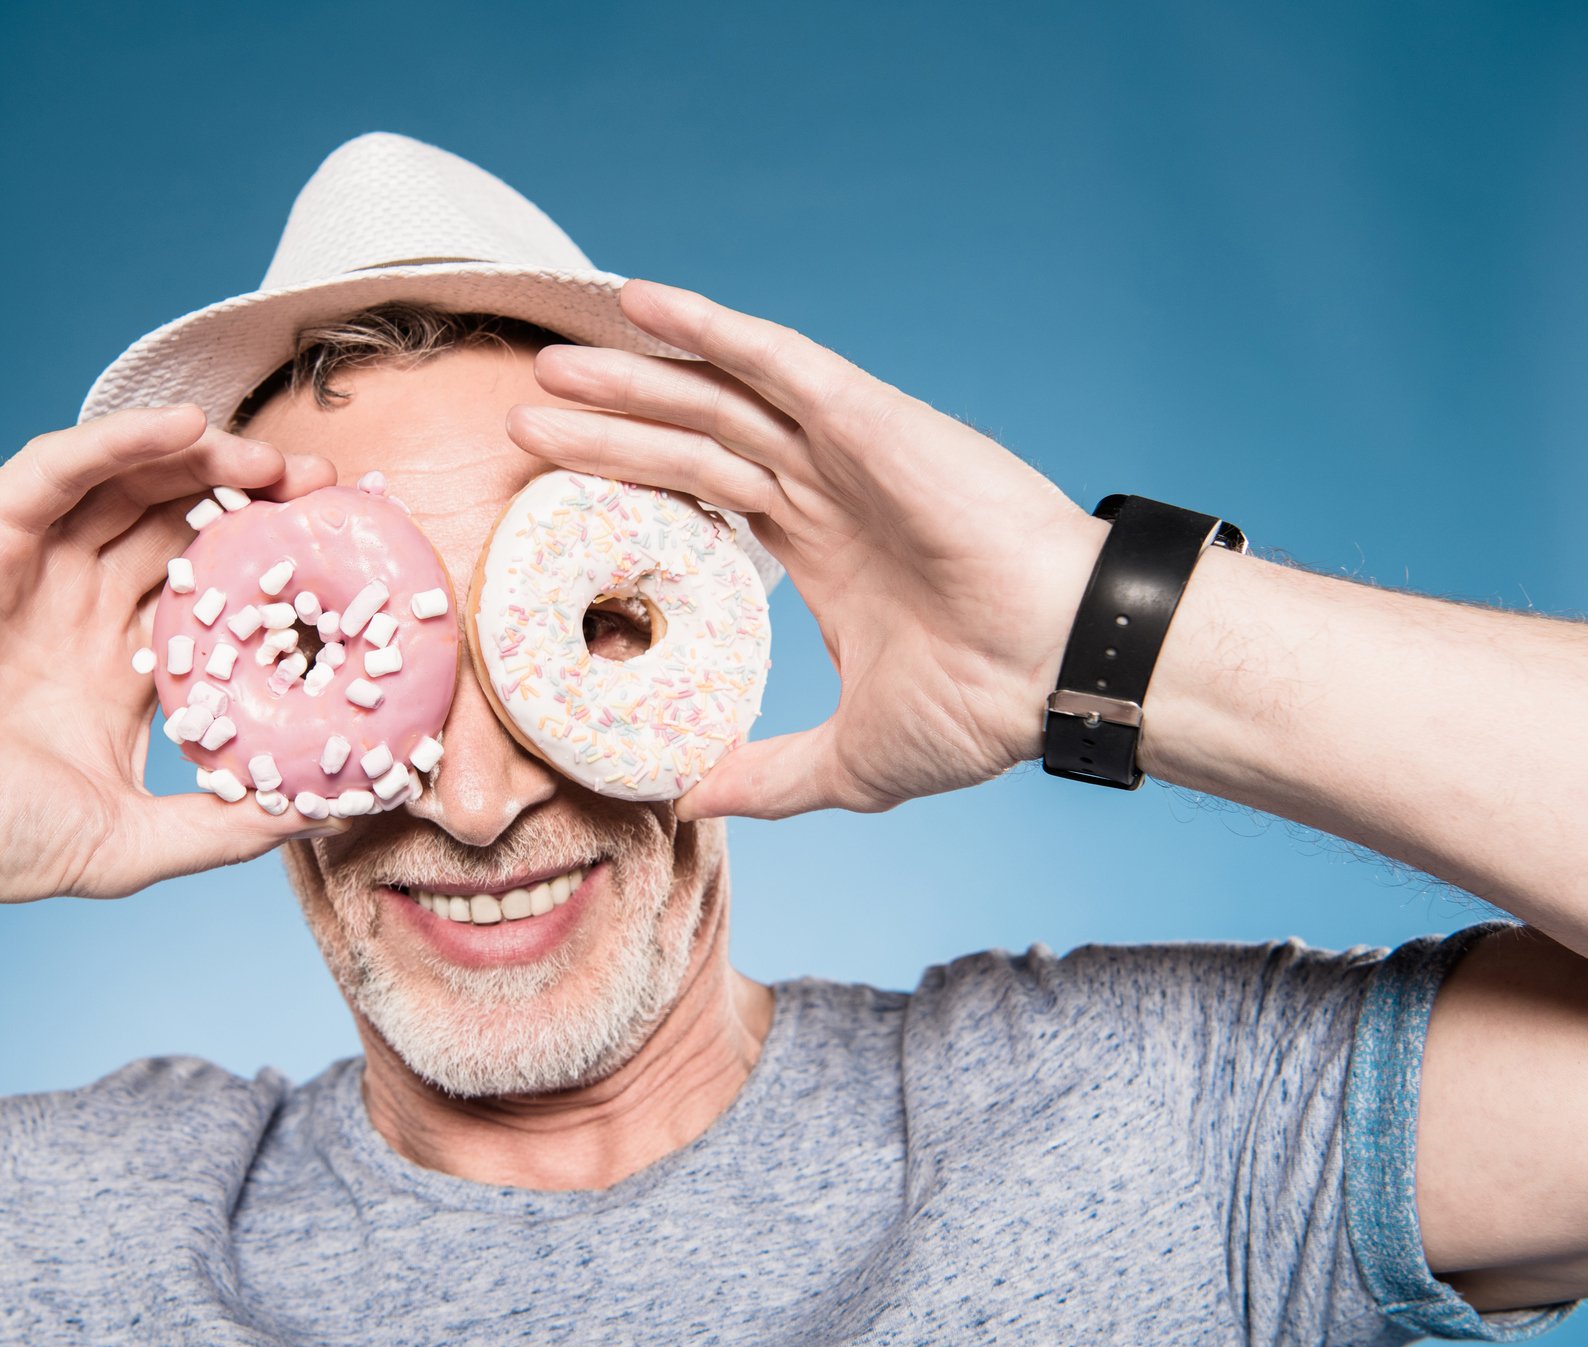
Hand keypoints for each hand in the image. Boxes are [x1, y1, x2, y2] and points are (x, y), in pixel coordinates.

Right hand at [0, 405, 343, 902]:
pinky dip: (120, 441)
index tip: (352, 569)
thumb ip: (220, 830)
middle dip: (258, 506)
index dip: (279, 579)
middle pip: (185, 529)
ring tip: (274, 460)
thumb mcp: (124, 844)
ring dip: (204, 461)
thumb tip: (321, 820)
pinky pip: (59, 468)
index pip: (215, 601)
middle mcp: (79, 605)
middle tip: (330, 493)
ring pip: (132, 487)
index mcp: (115, 667)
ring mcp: (32, 565)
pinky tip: (185, 429)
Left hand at [505, 279, 1105, 819]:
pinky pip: (776, 358)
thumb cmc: (986, 706)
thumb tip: (683, 802)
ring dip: (634, 376)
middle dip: (607, 427)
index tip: (554, 495)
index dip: (630, 488)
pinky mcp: (870, 420)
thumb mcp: (848, 760)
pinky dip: (710, 328)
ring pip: (716, 397)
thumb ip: (765, 776)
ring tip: (552, 366)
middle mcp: (825, 490)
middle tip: (523, 418)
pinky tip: (643, 302)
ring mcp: (846, 450)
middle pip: (691, 442)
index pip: (700, 501)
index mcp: (820, 551)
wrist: (1064, 669)